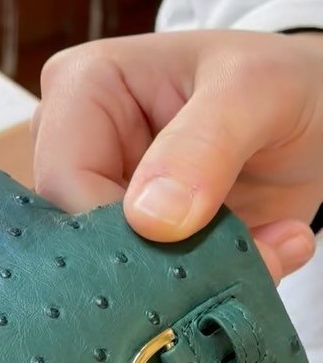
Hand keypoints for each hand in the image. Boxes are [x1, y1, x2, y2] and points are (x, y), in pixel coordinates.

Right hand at [34, 29, 322, 281]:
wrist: (319, 108)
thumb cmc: (280, 79)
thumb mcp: (257, 91)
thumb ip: (204, 145)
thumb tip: (149, 218)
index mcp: (83, 87)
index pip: (65, 181)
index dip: (117, 226)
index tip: (193, 239)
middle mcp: (78, 143)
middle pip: (80, 233)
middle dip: (165, 260)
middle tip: (255, 253)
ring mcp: (104, 193)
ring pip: (117, 268)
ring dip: (201, 274)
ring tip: (273, 247)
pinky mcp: (137, 236)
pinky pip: (153, 283)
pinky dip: (216, 280)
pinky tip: (269, 248)